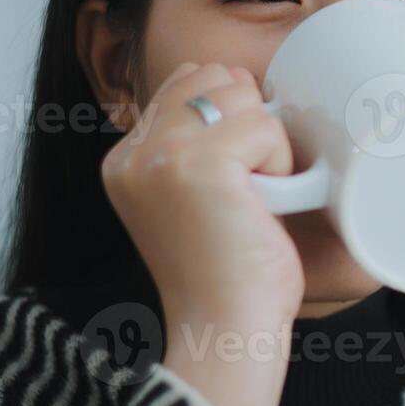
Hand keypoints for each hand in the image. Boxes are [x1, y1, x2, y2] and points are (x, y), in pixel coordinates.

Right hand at [100, 61, 300, 405]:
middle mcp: (133, 152)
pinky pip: (266, 127)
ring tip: (254, 199)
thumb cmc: (228, 273)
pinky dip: (280, 165)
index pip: (186, 79)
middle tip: (248, 190)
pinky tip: (262, 207)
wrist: (225, 329)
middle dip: (250, 122)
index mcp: (124, 159)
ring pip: (243, 96)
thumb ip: (194, 142)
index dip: (229, 115)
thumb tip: (239, 82)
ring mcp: (160, 155)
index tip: (234, 177)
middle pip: (216, 76)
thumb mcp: (194, 197)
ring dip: (268, 144)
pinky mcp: (197, 164)